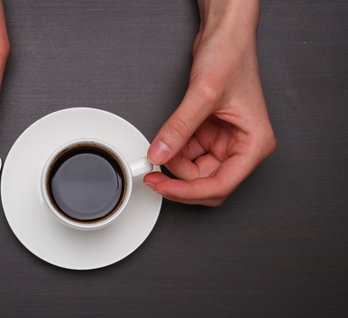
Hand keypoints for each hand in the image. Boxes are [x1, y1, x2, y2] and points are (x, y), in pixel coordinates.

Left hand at [144, 0, 275, 205]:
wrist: (224, 35)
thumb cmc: (231, 56)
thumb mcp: (203, 94)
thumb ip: (179, 128)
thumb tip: (160, 153)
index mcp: (254, 143)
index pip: (222, 184)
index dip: (190, 192)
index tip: (165, 189)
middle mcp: (241, 146)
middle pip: (208, 183)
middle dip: (180, 182)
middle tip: (154, 177)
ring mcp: (224, 141)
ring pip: (195, 171)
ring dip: (174, 164)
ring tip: (162, 146)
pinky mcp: (209, 133)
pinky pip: (188, 154)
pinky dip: (174, 151)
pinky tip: (166, 140)